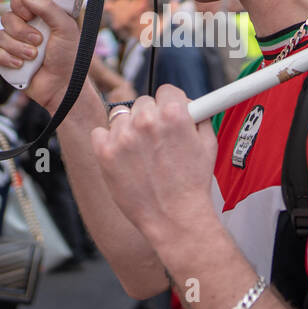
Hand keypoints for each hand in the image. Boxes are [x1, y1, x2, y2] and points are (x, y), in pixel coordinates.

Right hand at [0, 0, 81, 111]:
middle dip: (22, 31)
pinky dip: (8, 59)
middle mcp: (26, 28)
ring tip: (34, 57)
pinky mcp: (7, 59)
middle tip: (38, 41)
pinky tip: (21, 65)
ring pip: (0, 35)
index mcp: (40, 17)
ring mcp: (15, 44)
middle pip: (7, 17)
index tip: (30, 15)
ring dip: (18, 48)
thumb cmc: (69, 59)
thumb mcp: (66, 28)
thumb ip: (48, 8)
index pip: (19, 0)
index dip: (22, 6)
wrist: (62, 87)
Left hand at [89, 85, 218, 260]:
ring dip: (128, 129)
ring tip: (140, 153)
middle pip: (142, 102)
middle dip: (150, 118)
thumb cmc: (193, 185)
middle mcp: (146, 120)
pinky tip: (122, 157)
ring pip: (120, 116)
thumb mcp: (208, 144)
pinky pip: (99, 132)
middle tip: (156, 140)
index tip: (169, 116)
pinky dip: (108, 141)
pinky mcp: (105, 153)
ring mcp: (123, 136)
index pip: (166, 90)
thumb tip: (193, 104)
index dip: (170, 105)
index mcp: (174, 114)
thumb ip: (199, 116)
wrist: (174, 218)